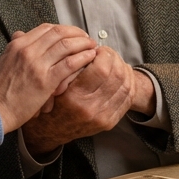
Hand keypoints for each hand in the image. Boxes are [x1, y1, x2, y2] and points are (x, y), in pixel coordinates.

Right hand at [0, 24, 97, 133]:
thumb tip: (21, 34)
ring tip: (92, 46)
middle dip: (76, 33)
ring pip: (66, 45)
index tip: (73, 34)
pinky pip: (69, 64)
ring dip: (83, 44)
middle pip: (58, 33)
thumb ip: (16, 47)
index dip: (64, 29)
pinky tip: (90, 57)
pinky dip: (82, 58)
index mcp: (18, 45)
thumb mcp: (4, 60)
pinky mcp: (46, 81)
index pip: (46, 28)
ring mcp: (37, 65)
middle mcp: (27, 51)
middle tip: (86, 38)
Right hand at [22, 47, 154, 156]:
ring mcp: (102, 117)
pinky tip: (123, 74)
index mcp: (74, 97)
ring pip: (126, 85)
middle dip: (115, 58)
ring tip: (115, 61)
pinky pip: (128, 98)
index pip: (101, 68)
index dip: (104, 54)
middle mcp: (89, 108)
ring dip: (124, 68)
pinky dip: (130, 82)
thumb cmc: (49, 103)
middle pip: (117, 75)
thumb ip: (67, 65)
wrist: (51, 131)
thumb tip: (86, 46)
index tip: (98, 49)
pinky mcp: (109, 122)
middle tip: (107, 53)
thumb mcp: (52, 82)